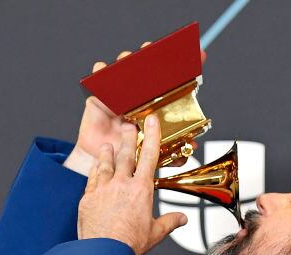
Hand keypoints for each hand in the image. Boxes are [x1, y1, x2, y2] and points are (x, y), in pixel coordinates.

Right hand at [63, 43, 206, 175]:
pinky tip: (104, 71)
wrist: (108, 168)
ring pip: (122, 71)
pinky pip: (97, 81)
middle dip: (149, 55)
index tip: (193, 56)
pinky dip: (100, 73)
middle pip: (144, 70)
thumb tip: (193, 146)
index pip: (168, 83)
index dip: (179, 68)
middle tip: (152, 50)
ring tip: (129, 59)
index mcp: (153, 106)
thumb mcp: (155, 155)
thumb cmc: (131, 157)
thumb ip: (174, 152)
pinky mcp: (99, 100)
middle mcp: (137, 97)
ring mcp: (118, 97)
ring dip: (126, 61)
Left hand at [77, 115, 187, 254]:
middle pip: (126, 155)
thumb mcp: (155, 233)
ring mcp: (103, 189)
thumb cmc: (129, 244)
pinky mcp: (88, 197)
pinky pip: (92, 178)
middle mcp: (121, 184)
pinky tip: (95, 168)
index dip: (152, 136)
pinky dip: (95, 171)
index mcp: (141, 190)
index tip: (151, 122)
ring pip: (105, 164)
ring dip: (107, 153)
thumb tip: (182, 219)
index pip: (149, 157)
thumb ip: (169, 222)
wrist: (104, 252)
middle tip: (128, 126)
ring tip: (108, 146)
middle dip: (128, 139)